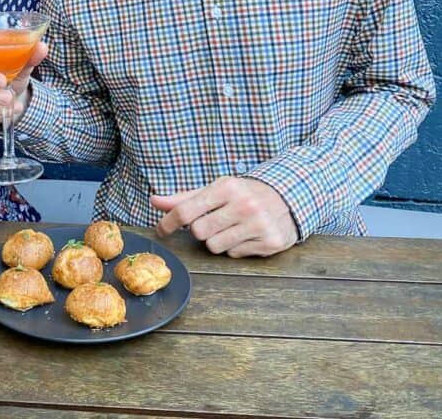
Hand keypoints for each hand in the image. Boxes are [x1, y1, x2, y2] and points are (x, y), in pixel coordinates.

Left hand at [151, 176, 298, 257]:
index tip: (161, 230)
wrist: (286, 198)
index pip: (186, 210)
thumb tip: (154, 201)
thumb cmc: (242, 194)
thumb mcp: (215, 190)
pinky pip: (234, 254)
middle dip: (201, 230)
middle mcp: (244, 204)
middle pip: (199, 232)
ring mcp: (258, 224)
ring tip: (231, 228)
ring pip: (215, 246)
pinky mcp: (269, 242)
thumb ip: (184, 198)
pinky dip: (235, 247)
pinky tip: (246, 235)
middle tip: (214, 222)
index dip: (168, 223)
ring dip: (218, 240)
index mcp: (227, 187)